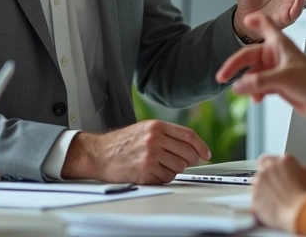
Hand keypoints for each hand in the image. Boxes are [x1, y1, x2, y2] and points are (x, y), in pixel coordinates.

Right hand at [61, 120, 210, 183]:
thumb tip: (191, 147)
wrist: (99, 154)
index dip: (201, 146)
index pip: (189, 136)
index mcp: (156, 126)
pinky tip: (150, 172)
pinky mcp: (146, 171)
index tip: (206, 154)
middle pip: (188, 153)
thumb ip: (167, 135)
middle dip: (188, 161)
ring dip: (173, 170)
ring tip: (158, 165)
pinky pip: (166, 178)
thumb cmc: (121, 143)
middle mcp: (155, 139)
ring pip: (179, 167)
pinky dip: (162, 178)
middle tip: (180, 162)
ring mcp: (151, 155)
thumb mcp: (144, 129)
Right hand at [217, 14, 305, 124]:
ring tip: (248, 94)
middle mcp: (276, 54)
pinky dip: (255, 92)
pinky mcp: (277, 83)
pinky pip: (258, 85)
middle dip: (235, 66)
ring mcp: (276, 69)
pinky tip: (256, 99)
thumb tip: (238, 85)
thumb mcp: (283, 78)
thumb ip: (258, 82)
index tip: (243, 18)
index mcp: (279, 44)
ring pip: (253, 73)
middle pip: (248, 55)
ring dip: (247, 84)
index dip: (254, 20)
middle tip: (222, 77)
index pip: (265, 24)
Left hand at [251, 154, 305, 231]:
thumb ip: (300, 171)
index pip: (272, 158)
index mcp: (284, 161)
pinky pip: (254, 198)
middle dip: (268, 178)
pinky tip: (270, 209)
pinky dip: (260, 203)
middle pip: (262, 169)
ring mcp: (259, 182)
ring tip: (275, 201)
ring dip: (263, 190)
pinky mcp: (254, 196)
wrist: (300, 213)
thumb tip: (300, 172)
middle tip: (277, 189)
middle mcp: (269, 168)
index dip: (274, 168)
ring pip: (257, 183)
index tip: (276, 174)